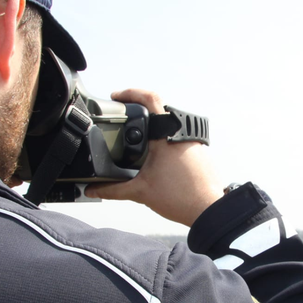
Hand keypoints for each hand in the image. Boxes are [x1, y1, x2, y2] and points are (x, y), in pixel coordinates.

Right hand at [84, 89, 222, 226]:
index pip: (150, 99)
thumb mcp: (141, 192)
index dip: (131, 93)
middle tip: (123, 114)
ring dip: (154, 127)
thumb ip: (113, 190)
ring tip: (137, 136)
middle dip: (139, 111)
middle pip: (159, 109)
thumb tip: (93, 189)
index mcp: (167, 136)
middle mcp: (182, 134)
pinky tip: (156, 154)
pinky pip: (179, 137)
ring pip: (170, 123)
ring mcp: (193, 141)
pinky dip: (165, 140)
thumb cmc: (182, 199)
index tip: (117, 97)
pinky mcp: (200, 150)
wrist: (209, 210)